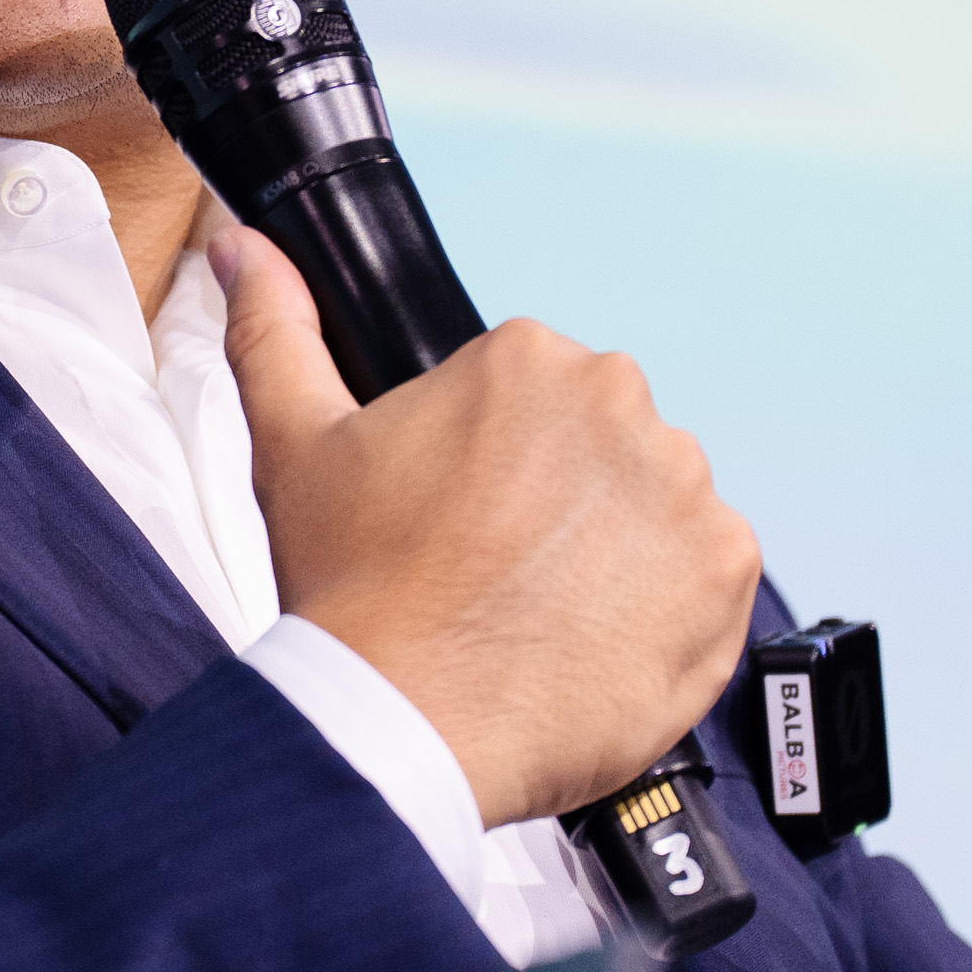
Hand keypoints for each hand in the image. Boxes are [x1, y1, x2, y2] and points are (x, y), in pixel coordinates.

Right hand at [216, 214, 763, 825]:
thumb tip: (246, 250)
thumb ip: (275, 328)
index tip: (460, 519)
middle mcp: (621, 405)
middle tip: (494, 573)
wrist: (406, 721)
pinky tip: (592, 639)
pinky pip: (707, 578)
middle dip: (559, 503)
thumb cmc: (355, 592)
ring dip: (615, 553)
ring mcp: (684, 488)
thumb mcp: (293, 443)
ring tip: (540, 614)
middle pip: (600, 451)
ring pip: (654, 512)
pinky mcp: (726, 570)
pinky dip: (664, 609)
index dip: (491, 467)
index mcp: (528, 359)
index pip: (533, 401)